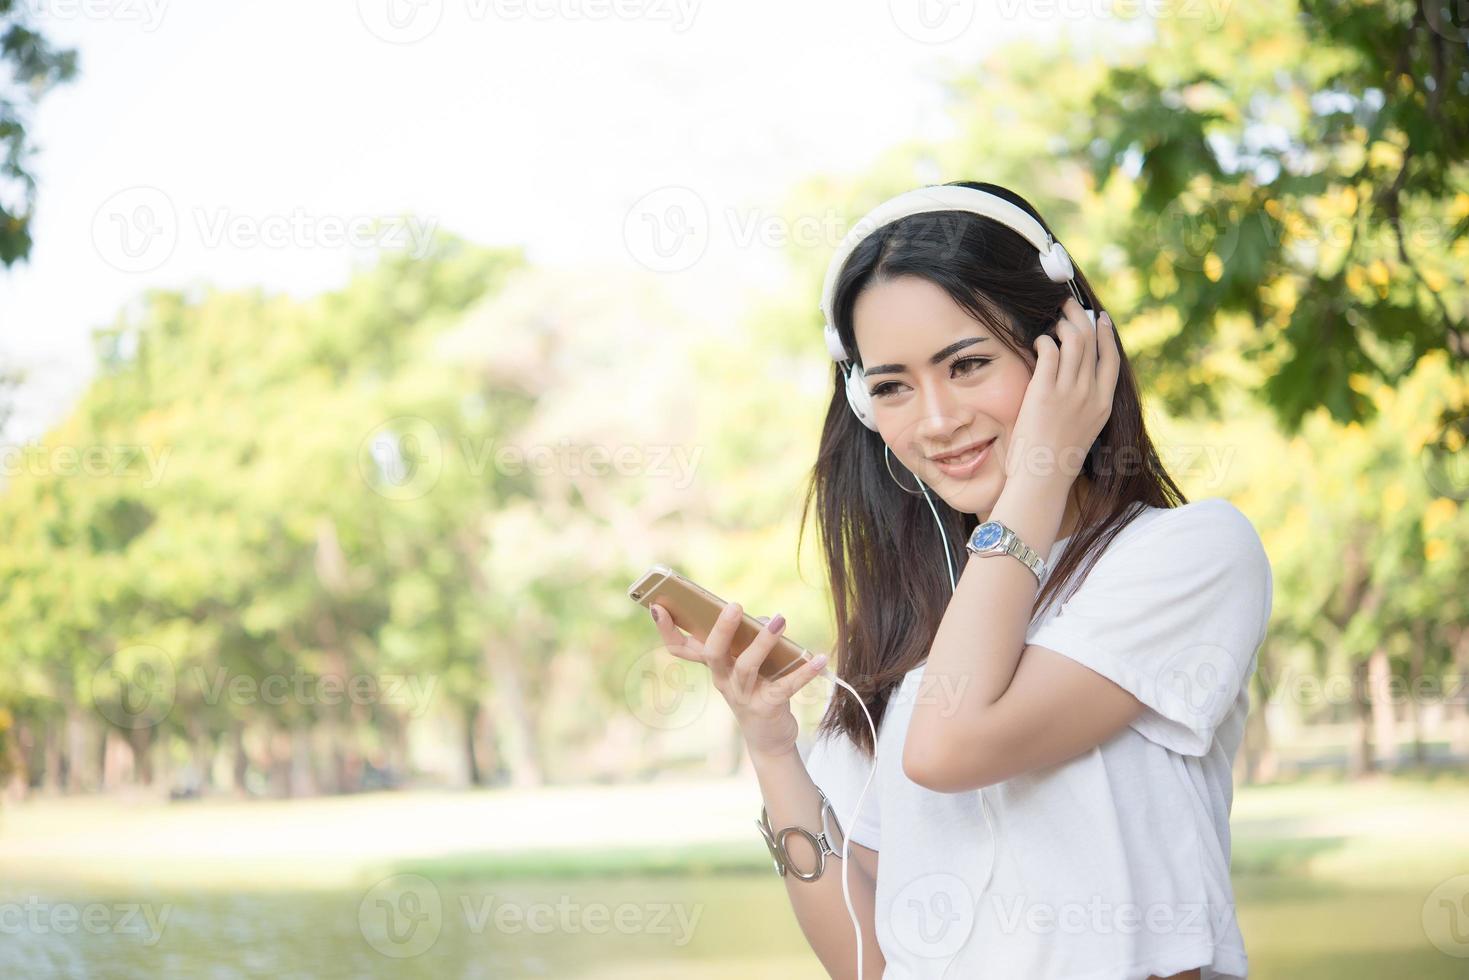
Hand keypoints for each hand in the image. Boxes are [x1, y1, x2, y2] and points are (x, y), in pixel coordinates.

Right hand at [648, 599, 828, 759]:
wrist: (769, 738)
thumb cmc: (757, 690)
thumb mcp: (748, 663)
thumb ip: (753, 638)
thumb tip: (768, 619)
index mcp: (714, 667)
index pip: (680, 648)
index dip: (666, 630)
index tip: (657, 607)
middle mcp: (723, 681)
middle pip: (713, 654)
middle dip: (722, 629)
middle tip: (734, 605)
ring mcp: (743, 695)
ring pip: (746, 667)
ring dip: (763, 642)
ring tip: (780, 620)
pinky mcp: (767, 707)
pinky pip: (785, 686)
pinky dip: (803, 671)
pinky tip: (819, 658)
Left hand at [1004, 297, 1118, 484]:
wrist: (1043, 477)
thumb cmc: (1056, 457)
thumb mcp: (1083, 429)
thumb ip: (1085, 404)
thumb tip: (1079, 383)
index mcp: (1103, 404)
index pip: (1111, 358)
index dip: (1106, 334)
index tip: (1100, 318)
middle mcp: (1090, 394)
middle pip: (1090, 342)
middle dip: (1079, 317)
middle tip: (1067, 305)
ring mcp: (1069, 391)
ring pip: (1072, 341)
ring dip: (1060, 324)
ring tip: (1050, 322)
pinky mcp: (1045, 391)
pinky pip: (1048, 349)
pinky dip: (1043, 340)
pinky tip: (1037, 343)